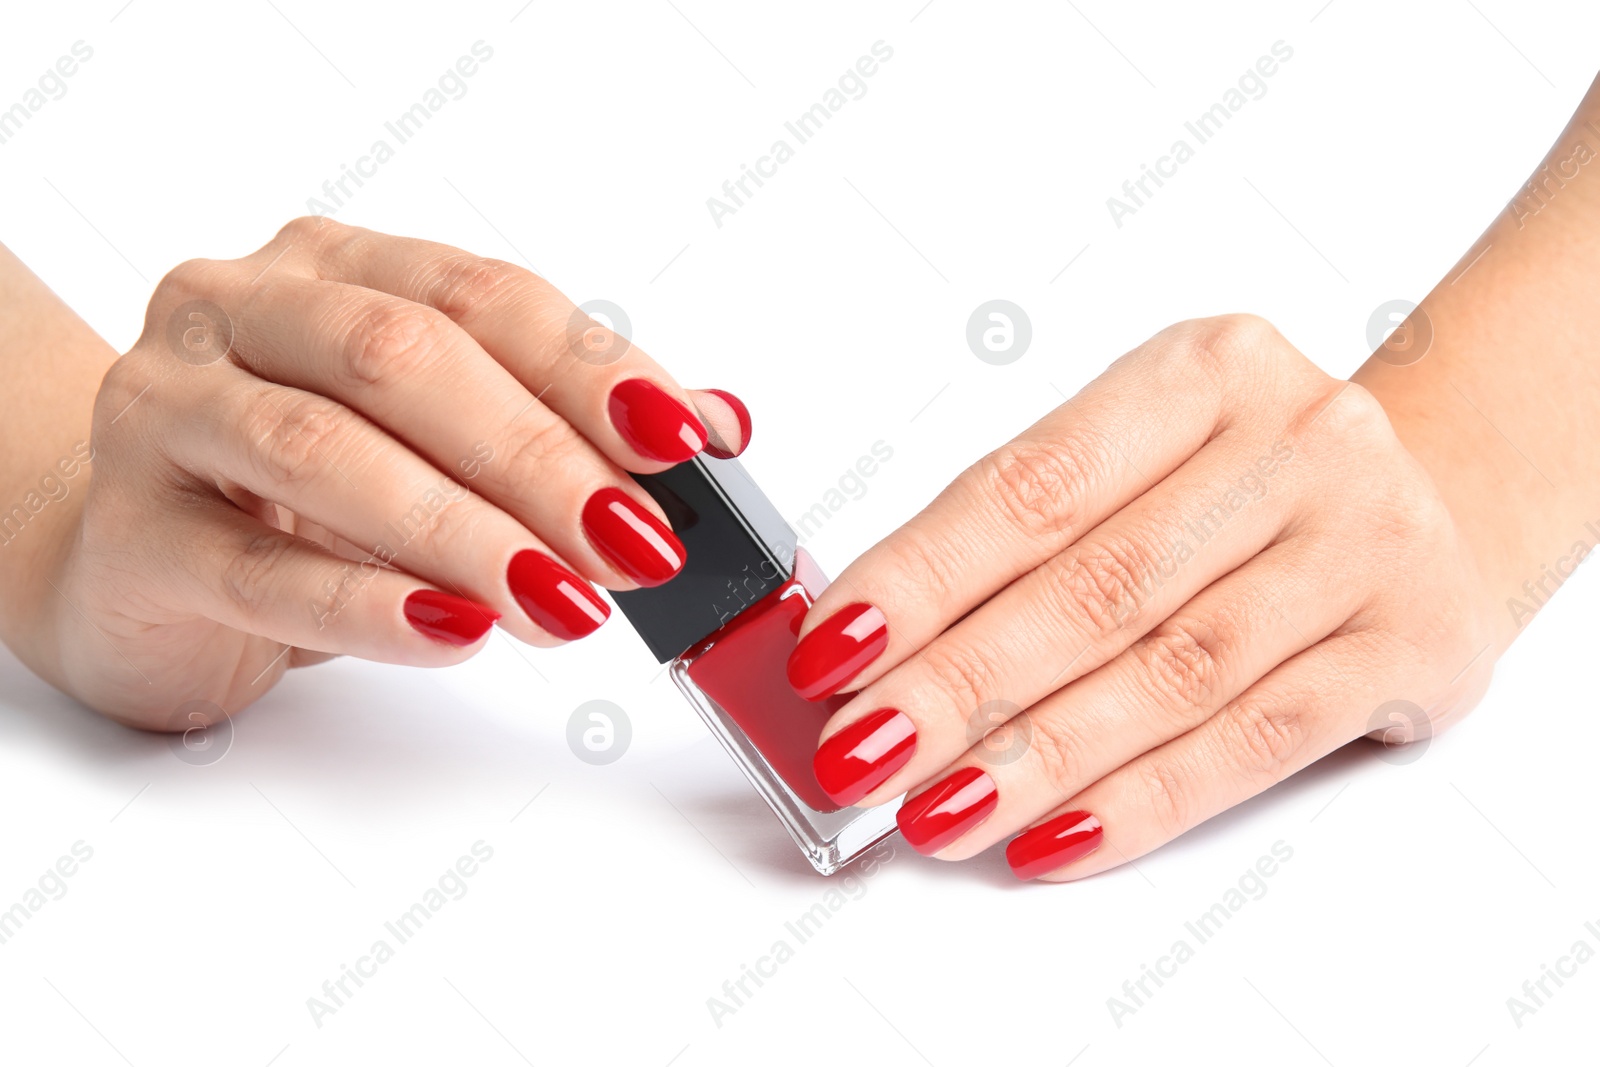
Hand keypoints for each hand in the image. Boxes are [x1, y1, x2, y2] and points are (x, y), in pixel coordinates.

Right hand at [39, 217, 747, 727]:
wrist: (133, 553)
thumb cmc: (301, 488)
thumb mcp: (440, 438)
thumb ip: (567, 420)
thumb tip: (720, 424)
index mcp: (333, 267)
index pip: (479, 296)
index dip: (588, 367)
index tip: (682, 441)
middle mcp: (241, 312)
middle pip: (403, 360)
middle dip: (539, 456)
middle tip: (636, 543)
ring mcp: (169, 413)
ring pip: (326, 454)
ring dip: (466, 534)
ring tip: (565, 603)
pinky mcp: (135, 534)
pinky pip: (259, 570)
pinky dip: (367, 605)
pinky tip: (453, 632)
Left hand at [790, 314, 1496, 879]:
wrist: (1438, 489)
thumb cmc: (1248, 476)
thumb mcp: (1147, 452)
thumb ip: (1026, 535)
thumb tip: (873, 643)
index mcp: (1201, 371)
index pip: (1030, 488)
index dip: (921, 579)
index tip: (831, 651)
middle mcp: (1293, 440)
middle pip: (1095, 587)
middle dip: (958, 685)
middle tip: (860, 753)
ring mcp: (1366, 539)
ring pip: (1171, 674)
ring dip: (1036, 757)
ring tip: (935, 809)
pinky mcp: (1414, 642)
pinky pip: (1254, 741)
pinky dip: (1141, 801)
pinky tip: (1052, 837)